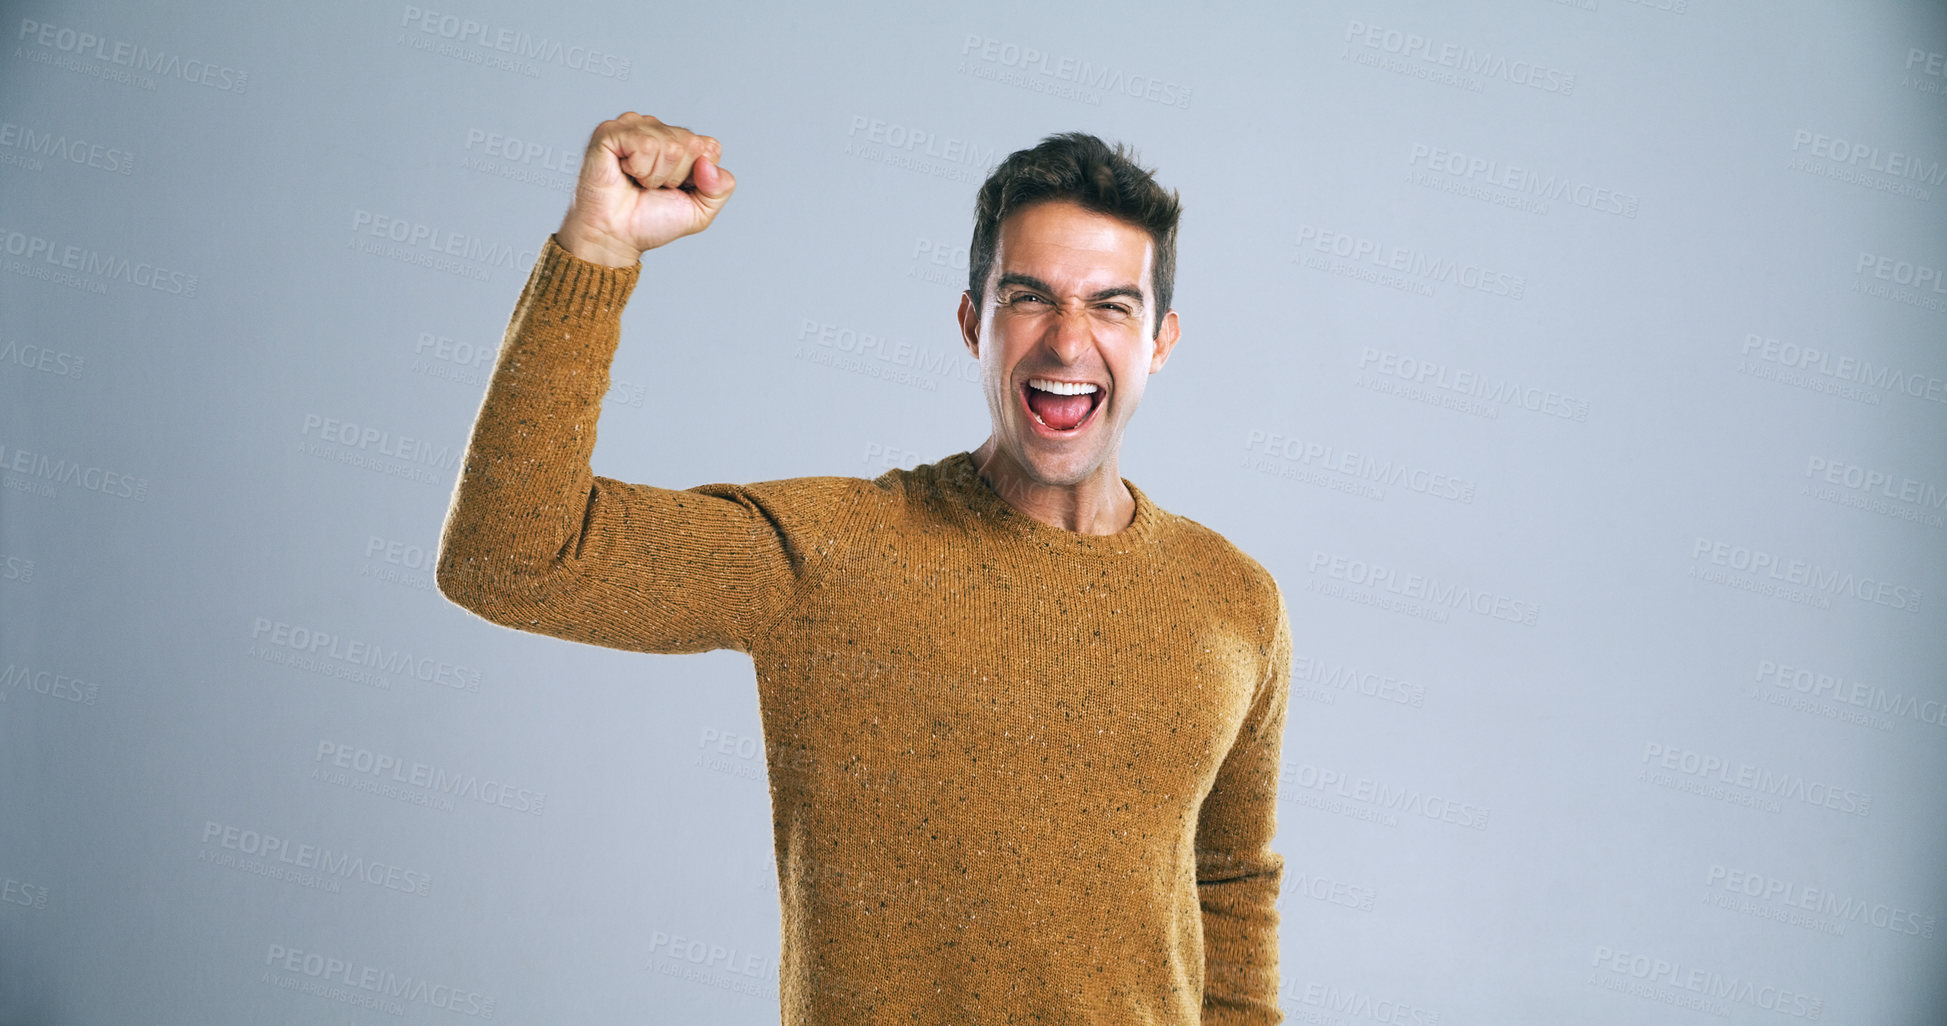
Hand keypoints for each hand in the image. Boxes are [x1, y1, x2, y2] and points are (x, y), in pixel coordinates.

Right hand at [555, 112, 736, 266]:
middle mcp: (658, 129)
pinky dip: (638, 168)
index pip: (710, 147)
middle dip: (675, 177)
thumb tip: (708, 164)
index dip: (696, 177)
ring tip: (637, 182)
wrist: (616, 236)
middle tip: (652, 188)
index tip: (675, 189)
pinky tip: (624, 172)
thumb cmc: (651, 221)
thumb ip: (721, 188)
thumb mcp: (700, 212)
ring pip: (669, 145)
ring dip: (655, 175)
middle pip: (691, 145)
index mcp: (680, 142)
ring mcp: (634, 126)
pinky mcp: (611, 131)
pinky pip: (644, 144)